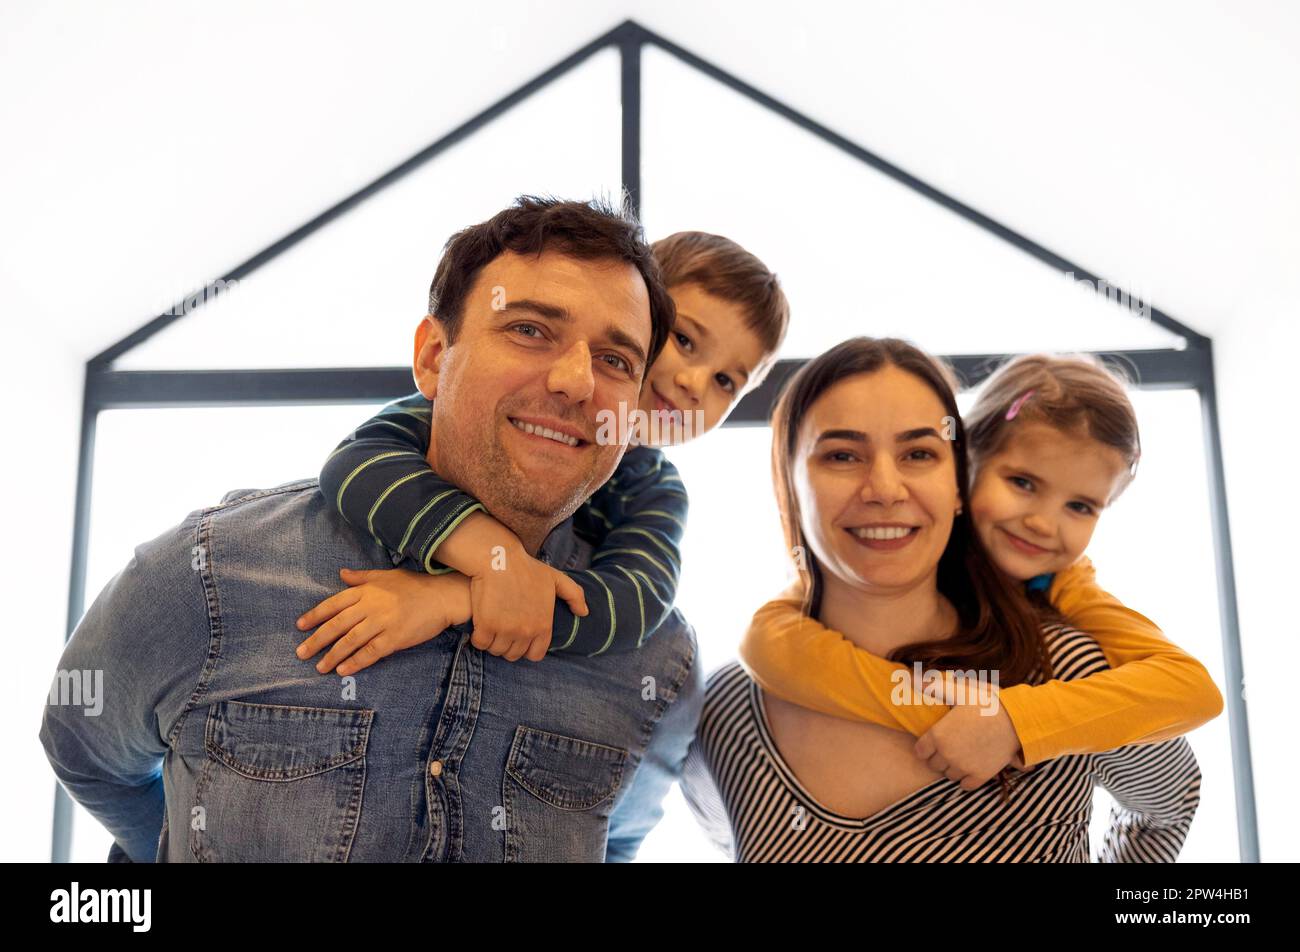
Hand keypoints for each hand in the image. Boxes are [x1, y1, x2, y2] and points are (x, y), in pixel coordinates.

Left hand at [294, 568, 470, 675]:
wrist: (442, 597)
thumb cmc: (415, 586)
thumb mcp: (387, 576)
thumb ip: (362, 577)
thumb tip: (342, 573)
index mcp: (367, 591)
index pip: (334, 604)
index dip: (316, 615)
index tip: (300, 626)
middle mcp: (371, 606)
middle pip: (338, 625)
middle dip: (317, 640)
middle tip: (301, 653)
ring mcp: (383, 623)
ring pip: (351, 641)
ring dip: (333, 655)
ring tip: (320, 667)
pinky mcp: (395, 638)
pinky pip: (370, 652)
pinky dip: (356, 662)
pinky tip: (343, 670)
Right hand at [467, 549, 588, 662]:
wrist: (499, 558)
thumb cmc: (526, 568)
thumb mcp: (556, 578)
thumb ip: (574, 595)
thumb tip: (584, 613)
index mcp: (543, 625)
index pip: (535, 655)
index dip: (526, 648)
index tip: (519, 637)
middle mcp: (526, 631)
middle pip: (514, 655)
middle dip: (508, 646)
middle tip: (502, 632)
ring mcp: (506, 630)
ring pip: (497, 650)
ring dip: (493, 643)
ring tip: (491, 629)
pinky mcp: (486, 625)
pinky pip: (480, 643)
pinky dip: (478, 638)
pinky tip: (479, 627)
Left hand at [913, 688, 1024, 790]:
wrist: (1015, 720)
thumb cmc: (985, 703)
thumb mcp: (958, 692)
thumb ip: (934, 687)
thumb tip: (914, 679)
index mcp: (938, 736)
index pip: (920, 752)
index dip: (925, 746)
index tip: (933, 742)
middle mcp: (947, 754)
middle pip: (934, 765)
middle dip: (938, 757)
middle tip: (950, 746)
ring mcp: (964, 767)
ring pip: (949, 775)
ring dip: (952, 767)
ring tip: (962, 755)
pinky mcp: (980, 776)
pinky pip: (966, 785)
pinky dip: (967, 778)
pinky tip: (972, 766)